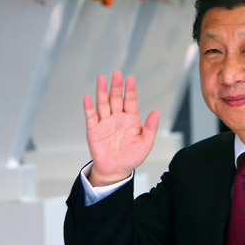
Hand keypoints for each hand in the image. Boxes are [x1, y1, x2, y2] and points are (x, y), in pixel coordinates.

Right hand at [83, 71, 159, 185]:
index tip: (130, 79)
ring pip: (103, 104)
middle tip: (117, 74)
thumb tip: (156, 112)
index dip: (130, 90)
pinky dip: (89, 107)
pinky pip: (91, 117)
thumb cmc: (132, 157)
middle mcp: (117, 118)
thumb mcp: (145, 143)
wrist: (116, 170)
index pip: (131, 101)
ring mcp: (105, 123)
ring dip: (102, 91)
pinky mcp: (94, 130)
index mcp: (131, 119)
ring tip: (102, 79)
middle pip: (116, 99)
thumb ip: (151, 128)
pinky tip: (88, 98)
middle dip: (116, 86)